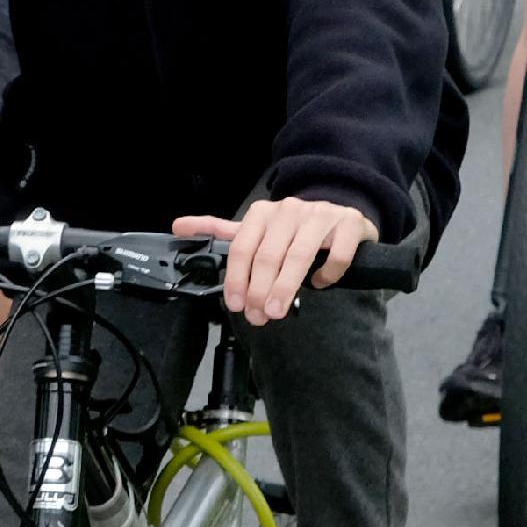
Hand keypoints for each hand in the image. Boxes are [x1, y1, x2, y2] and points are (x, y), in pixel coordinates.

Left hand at [173, 200, 377, 323]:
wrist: (340, 211)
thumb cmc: (293, 229)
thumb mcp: (256, 229)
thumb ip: (220, 230)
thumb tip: (177, 226)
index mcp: (263, 213)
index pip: (243, 247)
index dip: (237, 278)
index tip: (237, 305)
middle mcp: (290, 210)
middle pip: (269, 255)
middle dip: (260, 290)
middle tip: (258, 316)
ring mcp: (321, 215)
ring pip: (299, 255)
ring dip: (285, 287)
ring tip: (277, 311)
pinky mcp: (349, 224)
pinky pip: (337, 253)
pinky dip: (327, 273)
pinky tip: (320, 284)